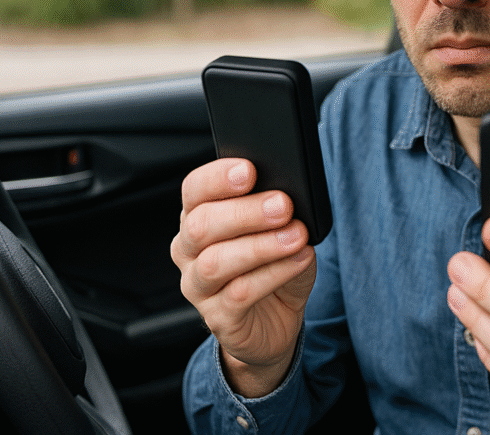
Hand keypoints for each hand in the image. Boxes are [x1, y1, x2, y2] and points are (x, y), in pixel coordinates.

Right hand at [171, 158, 315, 396]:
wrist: (277, 320)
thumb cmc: (275, 263)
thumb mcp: (279, 228)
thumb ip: (277, 208)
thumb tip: (291, 192)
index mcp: (199, 216)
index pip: (195, 189)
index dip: (217, 177)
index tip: (249, 170)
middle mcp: (189, 250)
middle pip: (202, 225)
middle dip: (245, 212)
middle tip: (283, 206)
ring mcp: (198, 286)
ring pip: (216, 261)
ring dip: (261, 245)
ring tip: (297, 236)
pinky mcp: (217, 317)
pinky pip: (239, 293)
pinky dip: (274, 273)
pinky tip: (300, 260)